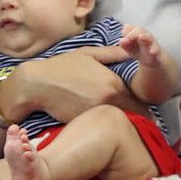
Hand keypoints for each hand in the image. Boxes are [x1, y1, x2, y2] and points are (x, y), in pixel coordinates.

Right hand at [15, 46, 137, 123]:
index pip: (140, 103)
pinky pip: (102, 128)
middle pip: (133, 118)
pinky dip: (105, 128)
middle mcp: (108, 101)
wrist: (37, 85)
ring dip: (121, 125)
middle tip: (136, 121)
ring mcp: (96, 115)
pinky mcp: (84, 125)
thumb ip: (111, 53)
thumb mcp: (87, 54)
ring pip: (118, 125)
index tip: (143, 111)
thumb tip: (129, 51)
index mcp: (112, 84)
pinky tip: (102, 126)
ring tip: (120, 124)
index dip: (144, 109)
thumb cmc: (61, 67)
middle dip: (135, 119)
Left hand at [119, 24, 160, 67]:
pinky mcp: (157, 50)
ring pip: (149, 37)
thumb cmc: (137, 50)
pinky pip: (156, 48)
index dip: (125, 32)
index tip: (123, 41)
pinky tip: (151, 52)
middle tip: (126, 40)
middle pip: (139, 29)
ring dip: (144, 37)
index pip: (128, 27)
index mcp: (136, 32)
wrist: (150, 59)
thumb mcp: (128, 48)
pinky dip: (154, 50)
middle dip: (132, 34)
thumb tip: (121, 41)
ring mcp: (151, 42)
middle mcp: (144, 34)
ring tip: (140, 37)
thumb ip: (124, 44)